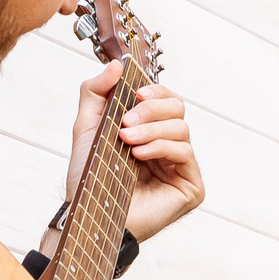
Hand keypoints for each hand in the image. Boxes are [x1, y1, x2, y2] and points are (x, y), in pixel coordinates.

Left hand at [58, 61, 204, 244]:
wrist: (87, 214)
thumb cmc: (89, 178)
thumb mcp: (88, 126)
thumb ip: (97, 92)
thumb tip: (118, 65)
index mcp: (151, 131)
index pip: (166, 99)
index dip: (155, 91)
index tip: (135, 92)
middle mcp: (169, 147)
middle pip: (178, 108)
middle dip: (150, 109)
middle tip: (126, 122)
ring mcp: (182, 167)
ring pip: (182, 128)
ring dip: (152, 130)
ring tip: (127, 142)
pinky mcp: (191, 186)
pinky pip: (185, 153)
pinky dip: (161, 148)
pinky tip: (139, 155)